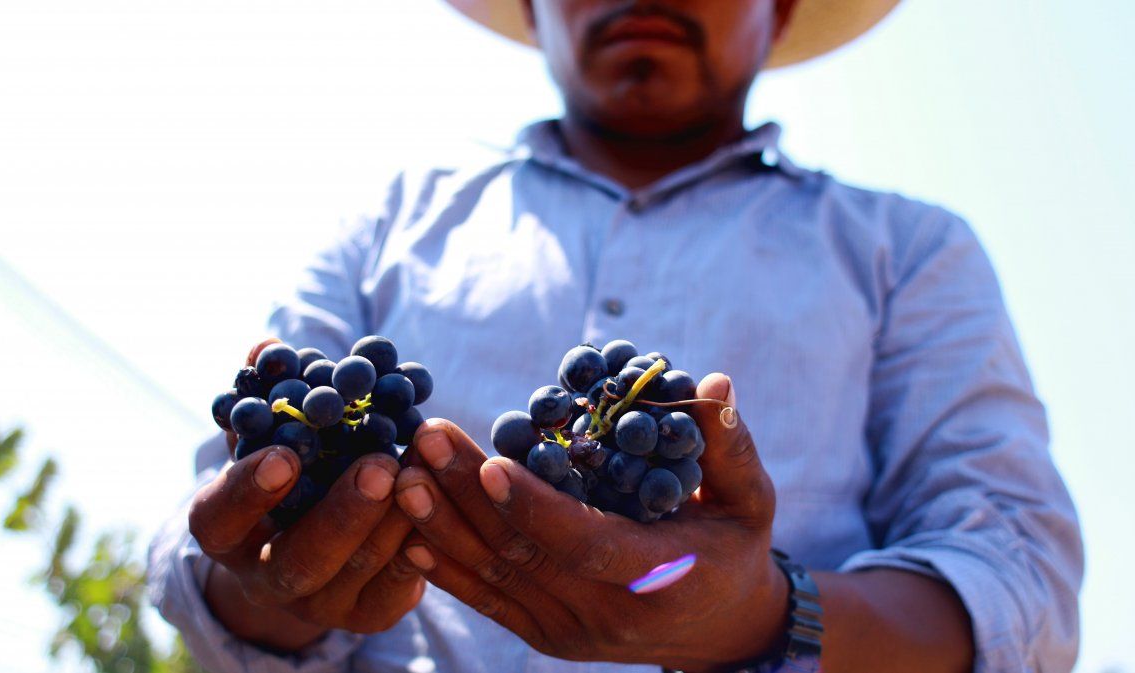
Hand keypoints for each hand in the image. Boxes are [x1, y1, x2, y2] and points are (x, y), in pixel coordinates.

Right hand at [188, 339, 424, 649]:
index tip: (285, 455)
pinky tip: (441, 496)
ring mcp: (321, 604)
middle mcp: (267, 576)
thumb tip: (266, 346)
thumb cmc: (295, 470)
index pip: (221, 516)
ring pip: (360, 569)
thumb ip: (270, 394)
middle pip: (299, 559)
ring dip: (396, 515)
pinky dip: (424, 537)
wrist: (323, 542)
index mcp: (227, 531)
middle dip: (342, 513)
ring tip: (425, 467)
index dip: (249, 489)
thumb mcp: (276, 433)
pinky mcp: (372, 613)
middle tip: (380, 466)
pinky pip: (402, 580)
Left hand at [393, 374, 788, 670]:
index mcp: (658, 577)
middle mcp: (607, 614)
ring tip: (402, 472)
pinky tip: (408, 529)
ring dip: (443, 524)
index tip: (493, 463)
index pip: (587, 545)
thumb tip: (713, 382)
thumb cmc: (734, 548)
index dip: (538, 507)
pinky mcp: (546, 636)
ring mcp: (570, 631)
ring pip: (495, 577)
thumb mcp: (749, 499)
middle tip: (427, 437)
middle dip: (468, 494)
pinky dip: (445, 568)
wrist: (719, 629)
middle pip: (524, 554)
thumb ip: (728, 446)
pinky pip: (488, 602)